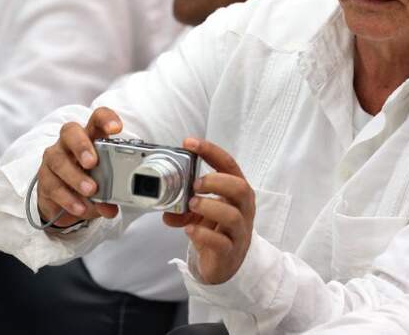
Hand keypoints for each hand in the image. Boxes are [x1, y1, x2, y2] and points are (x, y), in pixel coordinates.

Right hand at [37, 107, 122, 227]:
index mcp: (91, 136)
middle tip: (92, 163)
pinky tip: (79, 207)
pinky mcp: (43, 180)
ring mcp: (54, 159)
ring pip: (58, 160)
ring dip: (75, 176)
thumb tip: (112, 208)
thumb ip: (112, 191)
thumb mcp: (106, 184)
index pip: (97, 118)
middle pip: (70, 132)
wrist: (68, 202)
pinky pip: (52, 186)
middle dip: (81, 145)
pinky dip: (67, 198)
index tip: (116, 129)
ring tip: (90, 190)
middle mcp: (69, 143)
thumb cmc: (91, 180)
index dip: (106, 119)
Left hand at [163, 138, 255, 284]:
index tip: (190, 143)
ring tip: (191, 205)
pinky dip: (203, 234)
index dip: (211, 152)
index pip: (229, 165)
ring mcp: (239, 231)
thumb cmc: (217, 231)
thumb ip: (183, 207)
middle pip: (240, 188)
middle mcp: (243, 209)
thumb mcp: (200, 214)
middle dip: (216, 182)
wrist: (226, 264)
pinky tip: (189, 230)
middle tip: (195, 184)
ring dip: (209, 207)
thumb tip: (164, 208)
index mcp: (237, 193)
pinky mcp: (231, 251)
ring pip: (233, 215)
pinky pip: (221, 242)